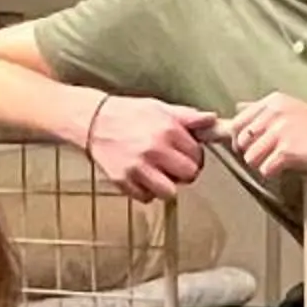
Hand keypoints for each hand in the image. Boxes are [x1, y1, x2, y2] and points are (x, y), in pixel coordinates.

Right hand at [86, 96, 215, 201]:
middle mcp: (154, 149)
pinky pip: (145, 198)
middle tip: (175, 166)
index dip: (194, 156)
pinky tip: (142, 177)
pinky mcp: (123, 180)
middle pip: (189, 175)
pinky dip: (146, 191)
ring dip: (167, 186)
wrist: (94, 120)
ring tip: (159, 174)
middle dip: (185, 172)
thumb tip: (212, 119)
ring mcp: (138, 167)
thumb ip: (188, 117)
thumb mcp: (160, 108)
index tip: (186, 154)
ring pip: (169, 192)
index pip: (197, 155)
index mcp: (167, 130)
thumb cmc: (128, 114)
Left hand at [223, 93, 306, 183]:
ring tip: (282, 161)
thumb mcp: (292, 109)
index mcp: (274, 101)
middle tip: (271, 154)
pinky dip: (274, 174)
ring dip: (263, 165)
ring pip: (250, 158)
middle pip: (241, 142)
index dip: (241, 140)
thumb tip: (236, 108)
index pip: (237, 122)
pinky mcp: (287, 150)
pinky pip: (264, 170)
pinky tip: (289, 167)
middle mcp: (275, 112)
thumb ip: (263, 111)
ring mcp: (281, 130)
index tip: (252, 146)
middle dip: (252, 153)